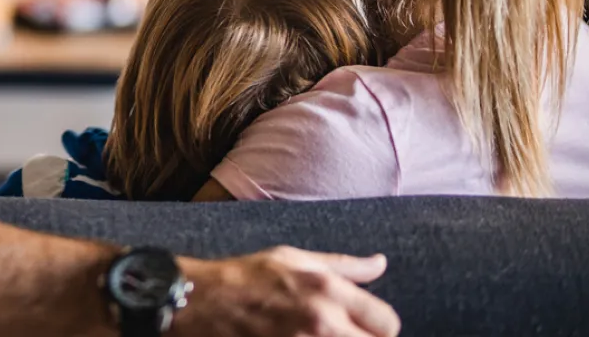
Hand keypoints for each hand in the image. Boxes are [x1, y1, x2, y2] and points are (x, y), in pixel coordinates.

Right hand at [171, 248, 398, 336]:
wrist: (200, 302)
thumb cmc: (246, 277)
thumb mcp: (293, 258)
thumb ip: (343, 266)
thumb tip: (380, 263)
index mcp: (328, 290)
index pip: (388, 323)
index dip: (379, 327)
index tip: (364, 327)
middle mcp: (323, 323)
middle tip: (341, 333)